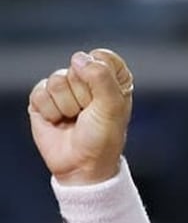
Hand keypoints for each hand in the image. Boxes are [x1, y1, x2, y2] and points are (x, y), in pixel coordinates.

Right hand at [28, 49, 134, 185]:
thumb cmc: (103, 138)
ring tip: (75, 119)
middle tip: (89, 113)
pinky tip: (59, 121)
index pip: (103, 56)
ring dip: (67, 104)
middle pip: (77, 66)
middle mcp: (87, 81)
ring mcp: (64, 89)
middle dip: (83, 93)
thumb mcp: (112, 107)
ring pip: (57, 79)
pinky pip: (40, 92)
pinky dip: (51, 110)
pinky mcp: (43, 99)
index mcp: (111, 80)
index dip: (101, 75)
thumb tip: (79, 58)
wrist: (82, 165)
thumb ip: (101, 77)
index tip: (106, 97)